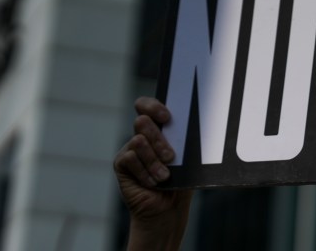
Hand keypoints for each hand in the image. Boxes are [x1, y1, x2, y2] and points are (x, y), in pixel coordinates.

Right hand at [114, 97, 191, 249]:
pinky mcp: (121, 164)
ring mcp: (130, 148)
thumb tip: (194, 125)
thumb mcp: (186, 158)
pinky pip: (130, 158)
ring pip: (138, 140)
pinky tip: (152, 182)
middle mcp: (142, 135)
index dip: (153, 106)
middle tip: (171, 157)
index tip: (167, 117)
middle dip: (159, 139)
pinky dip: (144, 172)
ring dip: (154, 161)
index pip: (146, 105)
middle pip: (142, 121)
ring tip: (164, 176)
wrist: (168, 208)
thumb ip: (183, 141)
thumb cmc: (180, 181)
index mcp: (159, 128)